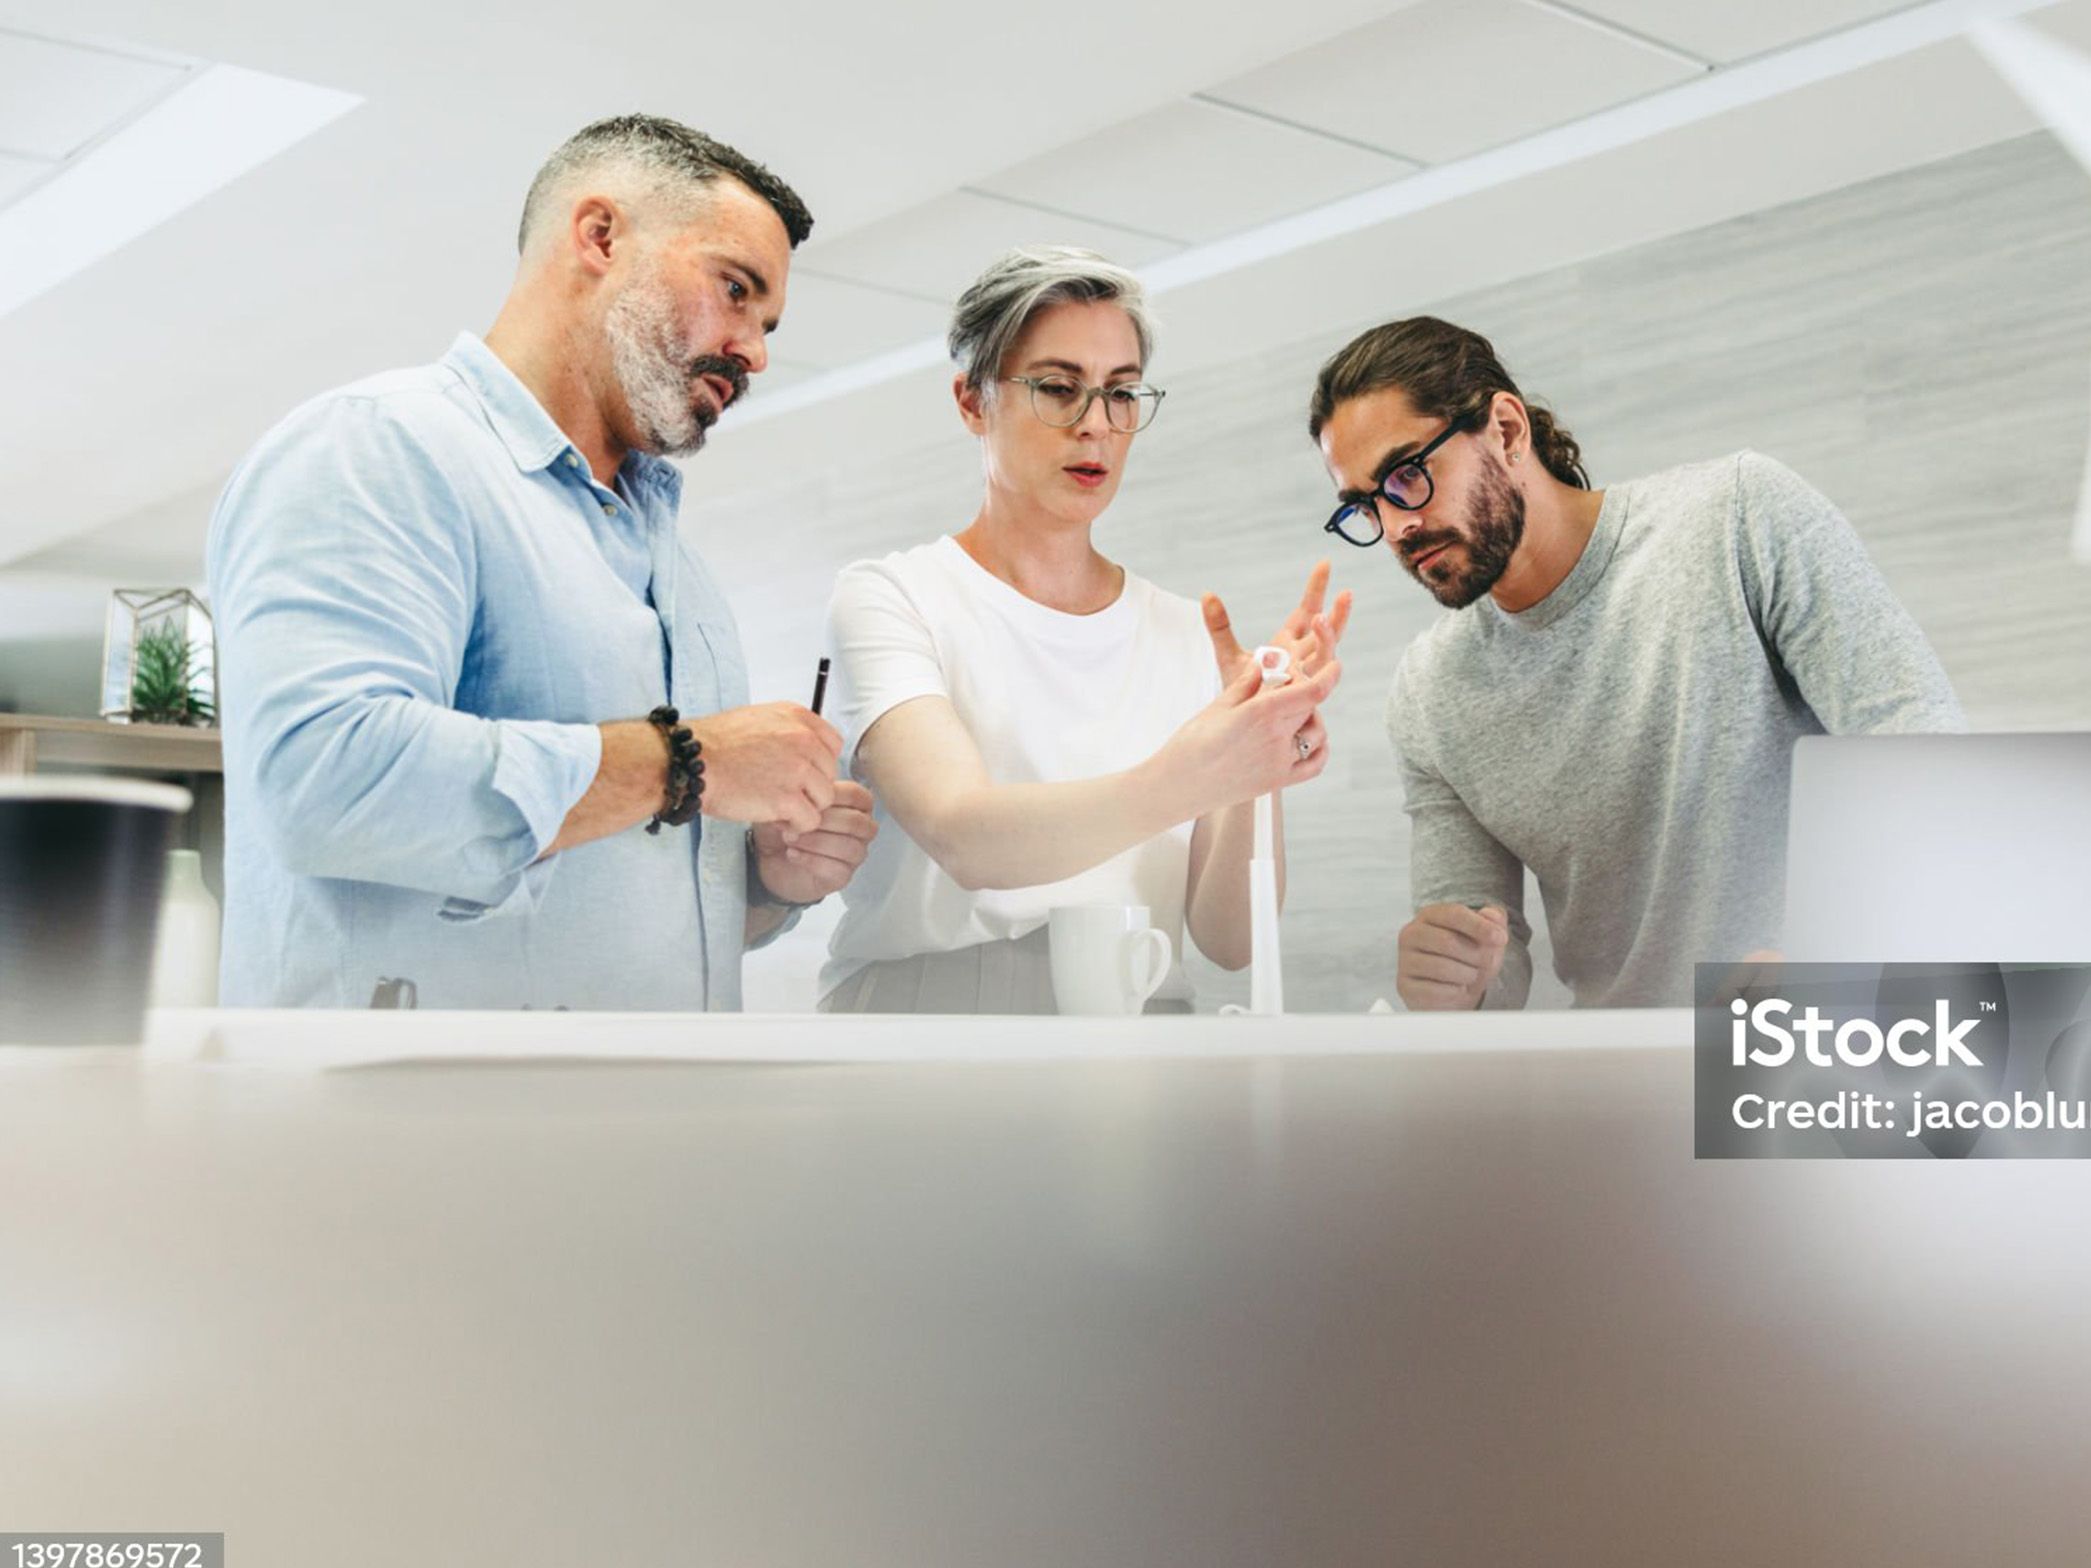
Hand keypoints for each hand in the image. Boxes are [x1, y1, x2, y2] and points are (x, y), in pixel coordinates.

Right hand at [686, 702, 842, 833]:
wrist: (691, 762)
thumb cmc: (715, 744)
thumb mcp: (757, 719)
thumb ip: (787, 730)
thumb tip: (806, 749)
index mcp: (797, 718)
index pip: (833, 744)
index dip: (819, 764)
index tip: (802, 773)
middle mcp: (802, 740)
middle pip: (830, 774)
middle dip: (811, 788)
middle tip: (786, 795)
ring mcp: (797, 769)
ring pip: (825, 799)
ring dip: (805, 808)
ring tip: (780, 808)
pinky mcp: (787, 798)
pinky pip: (810, 820)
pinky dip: (796, 825)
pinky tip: (778, 821)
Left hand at [751, 780, 878, 904]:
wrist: (771, 858)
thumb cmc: (785, 826)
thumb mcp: (787, 803)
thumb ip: (799, 795)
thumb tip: (801, 794)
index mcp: (854, 806)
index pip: (858, 796)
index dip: (833, 796)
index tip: (806, 799)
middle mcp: (860, 830)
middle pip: (856, 823)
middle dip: (823, 821)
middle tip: (795, 821)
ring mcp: (854, 854)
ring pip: (849, 847)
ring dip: (815, 841)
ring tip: (789, 838)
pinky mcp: (842, 876)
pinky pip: (836, 869)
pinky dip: (810, 860)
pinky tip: (792, 854)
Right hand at [1154, 654, 1341, 816]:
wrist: (1177, 786)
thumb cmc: (1190, 744)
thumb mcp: (1218, 706)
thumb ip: (1247, 684)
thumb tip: (1265, 662)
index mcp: (1260, 713)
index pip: (1311, 691)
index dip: (1330, 675)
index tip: (1337, 665)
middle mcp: (1275, 738)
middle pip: (1310, 708)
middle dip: (1306, 693)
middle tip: (1289, 687)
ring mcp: (1279, 763)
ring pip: (1315, 734)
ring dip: (1311, 719)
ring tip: (1291, 713)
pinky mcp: (1278, 781)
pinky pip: (1314, 764)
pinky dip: (1318, 749)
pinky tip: (1306, 740)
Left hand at [1203, 558, 1353, 687]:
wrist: (1242, 730)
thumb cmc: (1241, 694)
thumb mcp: (1228, 656)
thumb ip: (1220, 626)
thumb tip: (1206, 594)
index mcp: (1288, 645)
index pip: (1306, 611)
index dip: (1316, 588)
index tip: (1325, 564)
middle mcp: (1303, 661)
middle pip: (1326, 633)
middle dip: (1337, 614)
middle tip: (1345, 594)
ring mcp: (1306, 682)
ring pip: (1326, 657)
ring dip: (1328, 639)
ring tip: (1324, 620)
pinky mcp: (1304, 702)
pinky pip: (1316, 686)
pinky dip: (1319, 674)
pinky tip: (1325, 662)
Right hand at [1397, 903, 1508, 1009]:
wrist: (1453, 991)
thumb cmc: (1467, 960)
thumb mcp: (1485, 937)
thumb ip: (1493, 920)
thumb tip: (1492, 916)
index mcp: (1430, 916)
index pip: (1453, 914)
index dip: (1479, 926)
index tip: (1500, 938)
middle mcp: (1411, 934)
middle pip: (1448, 941)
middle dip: (1475, 955)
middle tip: (1485, 963)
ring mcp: (1405, 960)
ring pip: (1442, 967)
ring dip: (1467, 975)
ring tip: (1470, 976)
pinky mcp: (1405, 986)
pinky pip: (1435, 990)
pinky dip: (1455, 993)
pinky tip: (1457, 989)